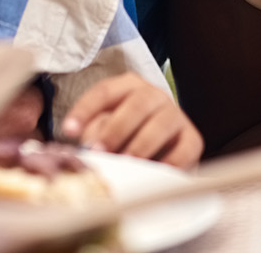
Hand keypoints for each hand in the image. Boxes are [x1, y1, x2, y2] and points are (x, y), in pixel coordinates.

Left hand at [61, 73, 202, 168]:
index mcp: (128, 86)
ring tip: (125, 164)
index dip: (85, 110)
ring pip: (160, 124)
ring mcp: (176, 115)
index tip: (68, 131)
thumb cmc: (125, 137)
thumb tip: (89, 144)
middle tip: (99, 151)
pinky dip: (169, 163)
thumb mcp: (105, 129)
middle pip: (136, 104)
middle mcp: (154, 95)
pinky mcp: (192, 139)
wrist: (162, 149)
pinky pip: (184, 150)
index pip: (104, 92)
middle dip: (115, 129)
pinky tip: (153, 174)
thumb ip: (96, 131)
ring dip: (140, 145)